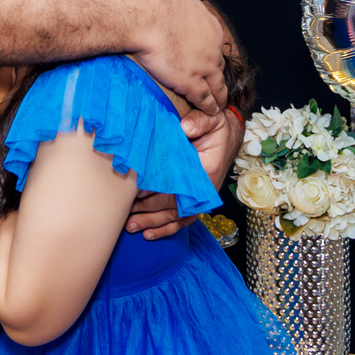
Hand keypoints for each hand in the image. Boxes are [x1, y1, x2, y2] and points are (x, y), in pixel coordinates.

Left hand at [124, 107, 244, 239]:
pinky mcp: (195, 200)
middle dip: (150, 213)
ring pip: (176, 216)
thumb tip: (184, 127)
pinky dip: (166, 228)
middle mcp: (203, 190)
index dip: (157, 192)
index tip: (136, 194)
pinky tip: (150, 234)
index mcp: (206, 171)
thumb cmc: (216, 129)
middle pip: (174, 206)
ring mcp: (199, 198)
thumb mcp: (211, 120)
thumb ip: (198, 122)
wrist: (227, 136)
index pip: (179, 186)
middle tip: (128, 217)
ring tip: (133, 227)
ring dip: (154, 223)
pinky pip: (181, 219)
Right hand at [133, 0, 226, 113]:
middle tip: (214, 84)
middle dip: (215, 75)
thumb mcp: (179, 3)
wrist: (146, 18)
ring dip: (219, 96)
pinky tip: (210, 112)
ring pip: (217, 86)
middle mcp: (212, 48)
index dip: (210, 55)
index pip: (214, 46)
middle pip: (218, 66)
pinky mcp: (191, 82)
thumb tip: (177, 12)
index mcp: (210, 28)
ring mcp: (204, 67)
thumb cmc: (156, 5)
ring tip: (218, 104)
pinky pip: (205, 98)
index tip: (206, 61)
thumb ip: (184, 13)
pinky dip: (209, 107)